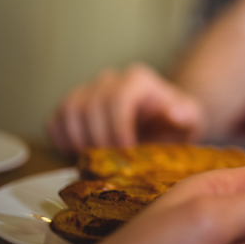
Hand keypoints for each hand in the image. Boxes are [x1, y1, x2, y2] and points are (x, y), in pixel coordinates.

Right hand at [47, 63, 204, 154]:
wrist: (160, 123)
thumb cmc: (175, 122)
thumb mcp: (190, 120)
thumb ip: (185, 116)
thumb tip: (175, 113)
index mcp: (137, 79)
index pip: (117, 99)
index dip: (117, 128)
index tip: (126, 151)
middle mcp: (109, 79)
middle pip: (90, 106)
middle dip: (99, 139)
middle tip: (110, 163)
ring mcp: (87, 91)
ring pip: (67, 110)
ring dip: (77, 141)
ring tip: (95, 161)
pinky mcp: (71, 107)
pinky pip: (54, 121)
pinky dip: (61, 141)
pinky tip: (79, 156)